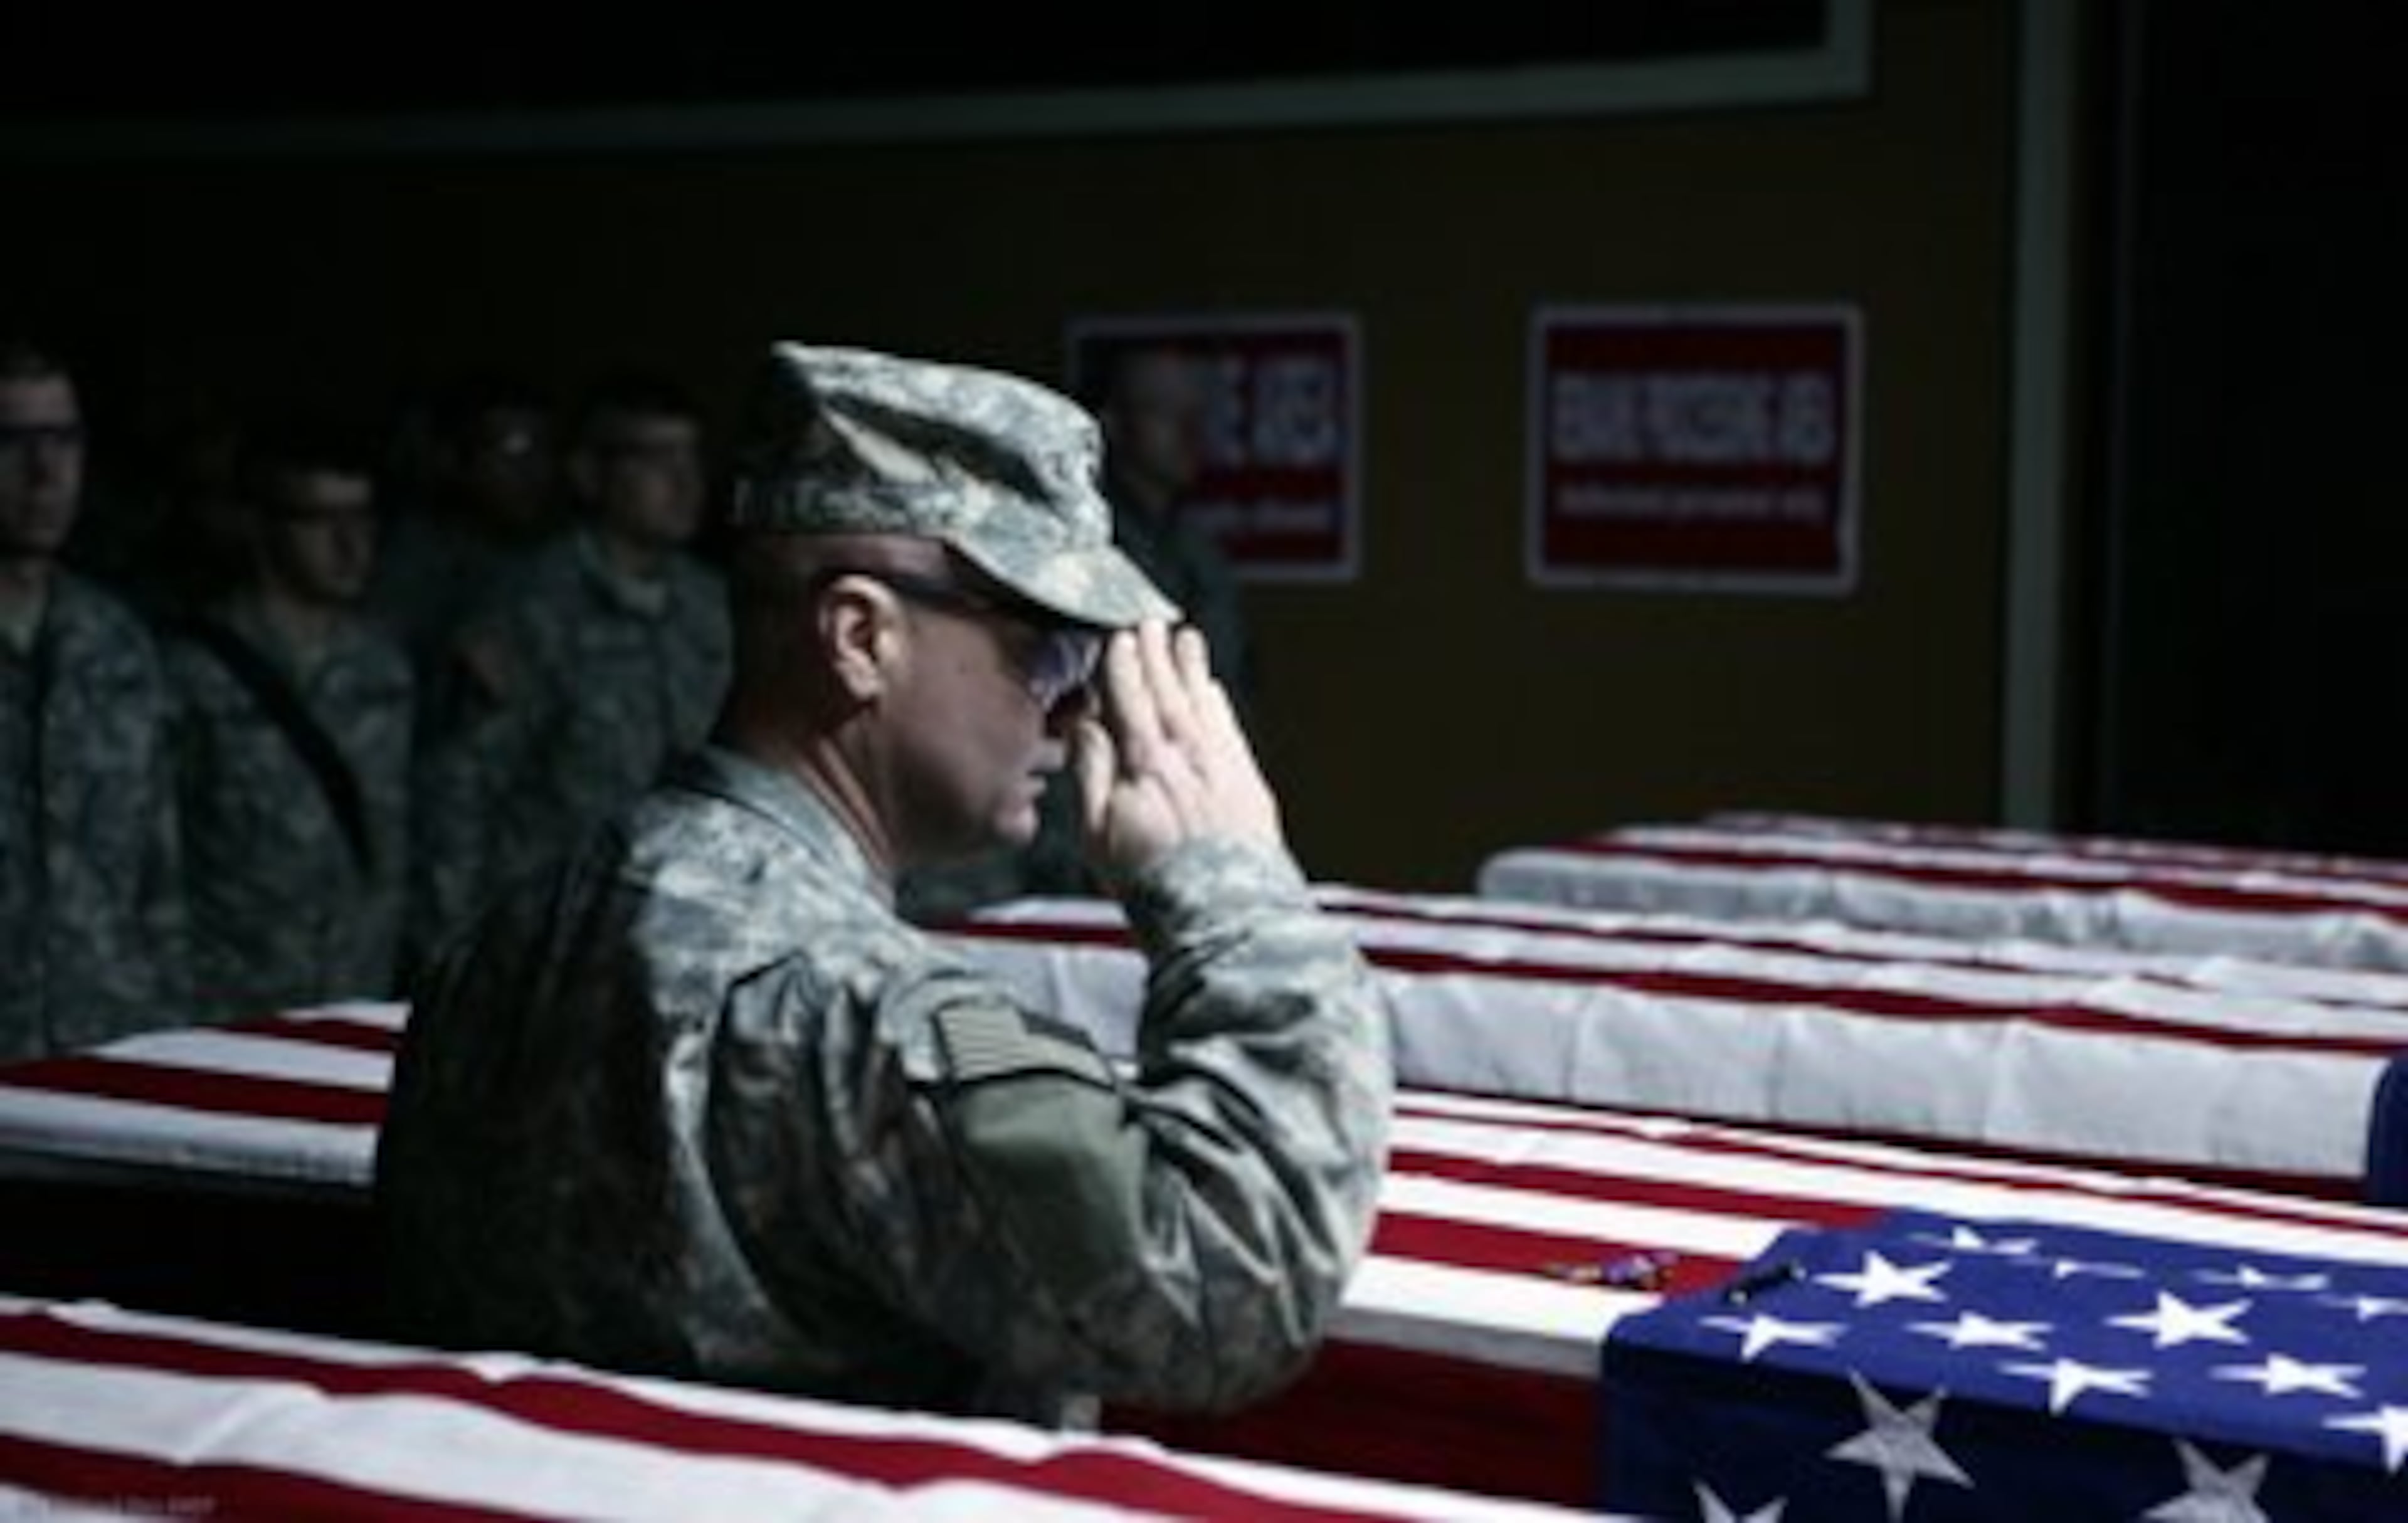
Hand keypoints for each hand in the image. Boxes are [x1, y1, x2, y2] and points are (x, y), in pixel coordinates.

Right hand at [1070, 621, 1284, 881]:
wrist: (1222, 912)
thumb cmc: (1152, 883)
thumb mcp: (1098, 833)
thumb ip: (1091, 773)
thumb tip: (1085, 727)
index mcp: (1145, 763)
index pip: (1130, 700)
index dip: (1123, 666)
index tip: (1119, 638)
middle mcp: (1186, 755)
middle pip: (1167, 692)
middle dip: (1157, 655)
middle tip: (1151, 622)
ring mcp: (1221, 765)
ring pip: (1201, 703)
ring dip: (1191, 668)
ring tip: (1185, 638)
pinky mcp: (1248, 782)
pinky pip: (1229, 729)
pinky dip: (1219, 705)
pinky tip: (1213, 690)